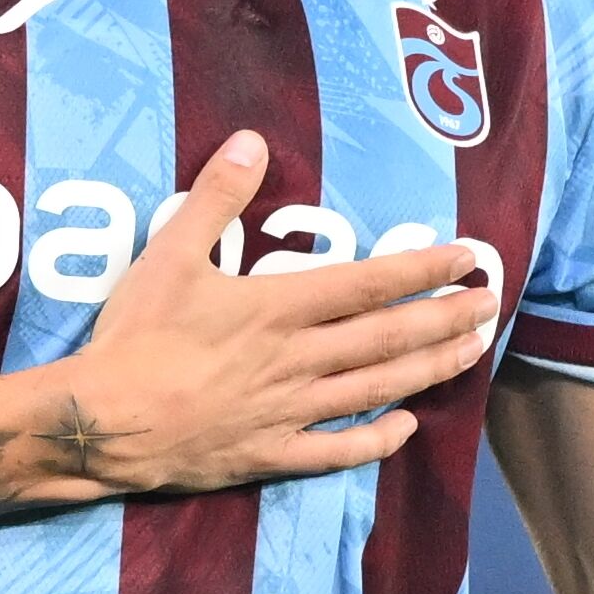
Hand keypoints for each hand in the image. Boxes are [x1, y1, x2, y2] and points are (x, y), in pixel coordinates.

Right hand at [43, 131, 498, 496]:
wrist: (102, 422)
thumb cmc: (134, 336)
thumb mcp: (168, 254)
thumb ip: (214, 198)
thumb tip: (250, 140)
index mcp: (279, 309)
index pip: (369, 284)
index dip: (423, 269)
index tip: (468, 257)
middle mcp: (298, 360)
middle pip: (388, 337)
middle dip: (444, 318)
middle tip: (490, 304)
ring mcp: (289, 411)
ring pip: (376, 389)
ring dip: (429, 369)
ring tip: (470, 353)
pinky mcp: (269, 453)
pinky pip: (335, 451)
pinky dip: (375, 442)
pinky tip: (407, 429)